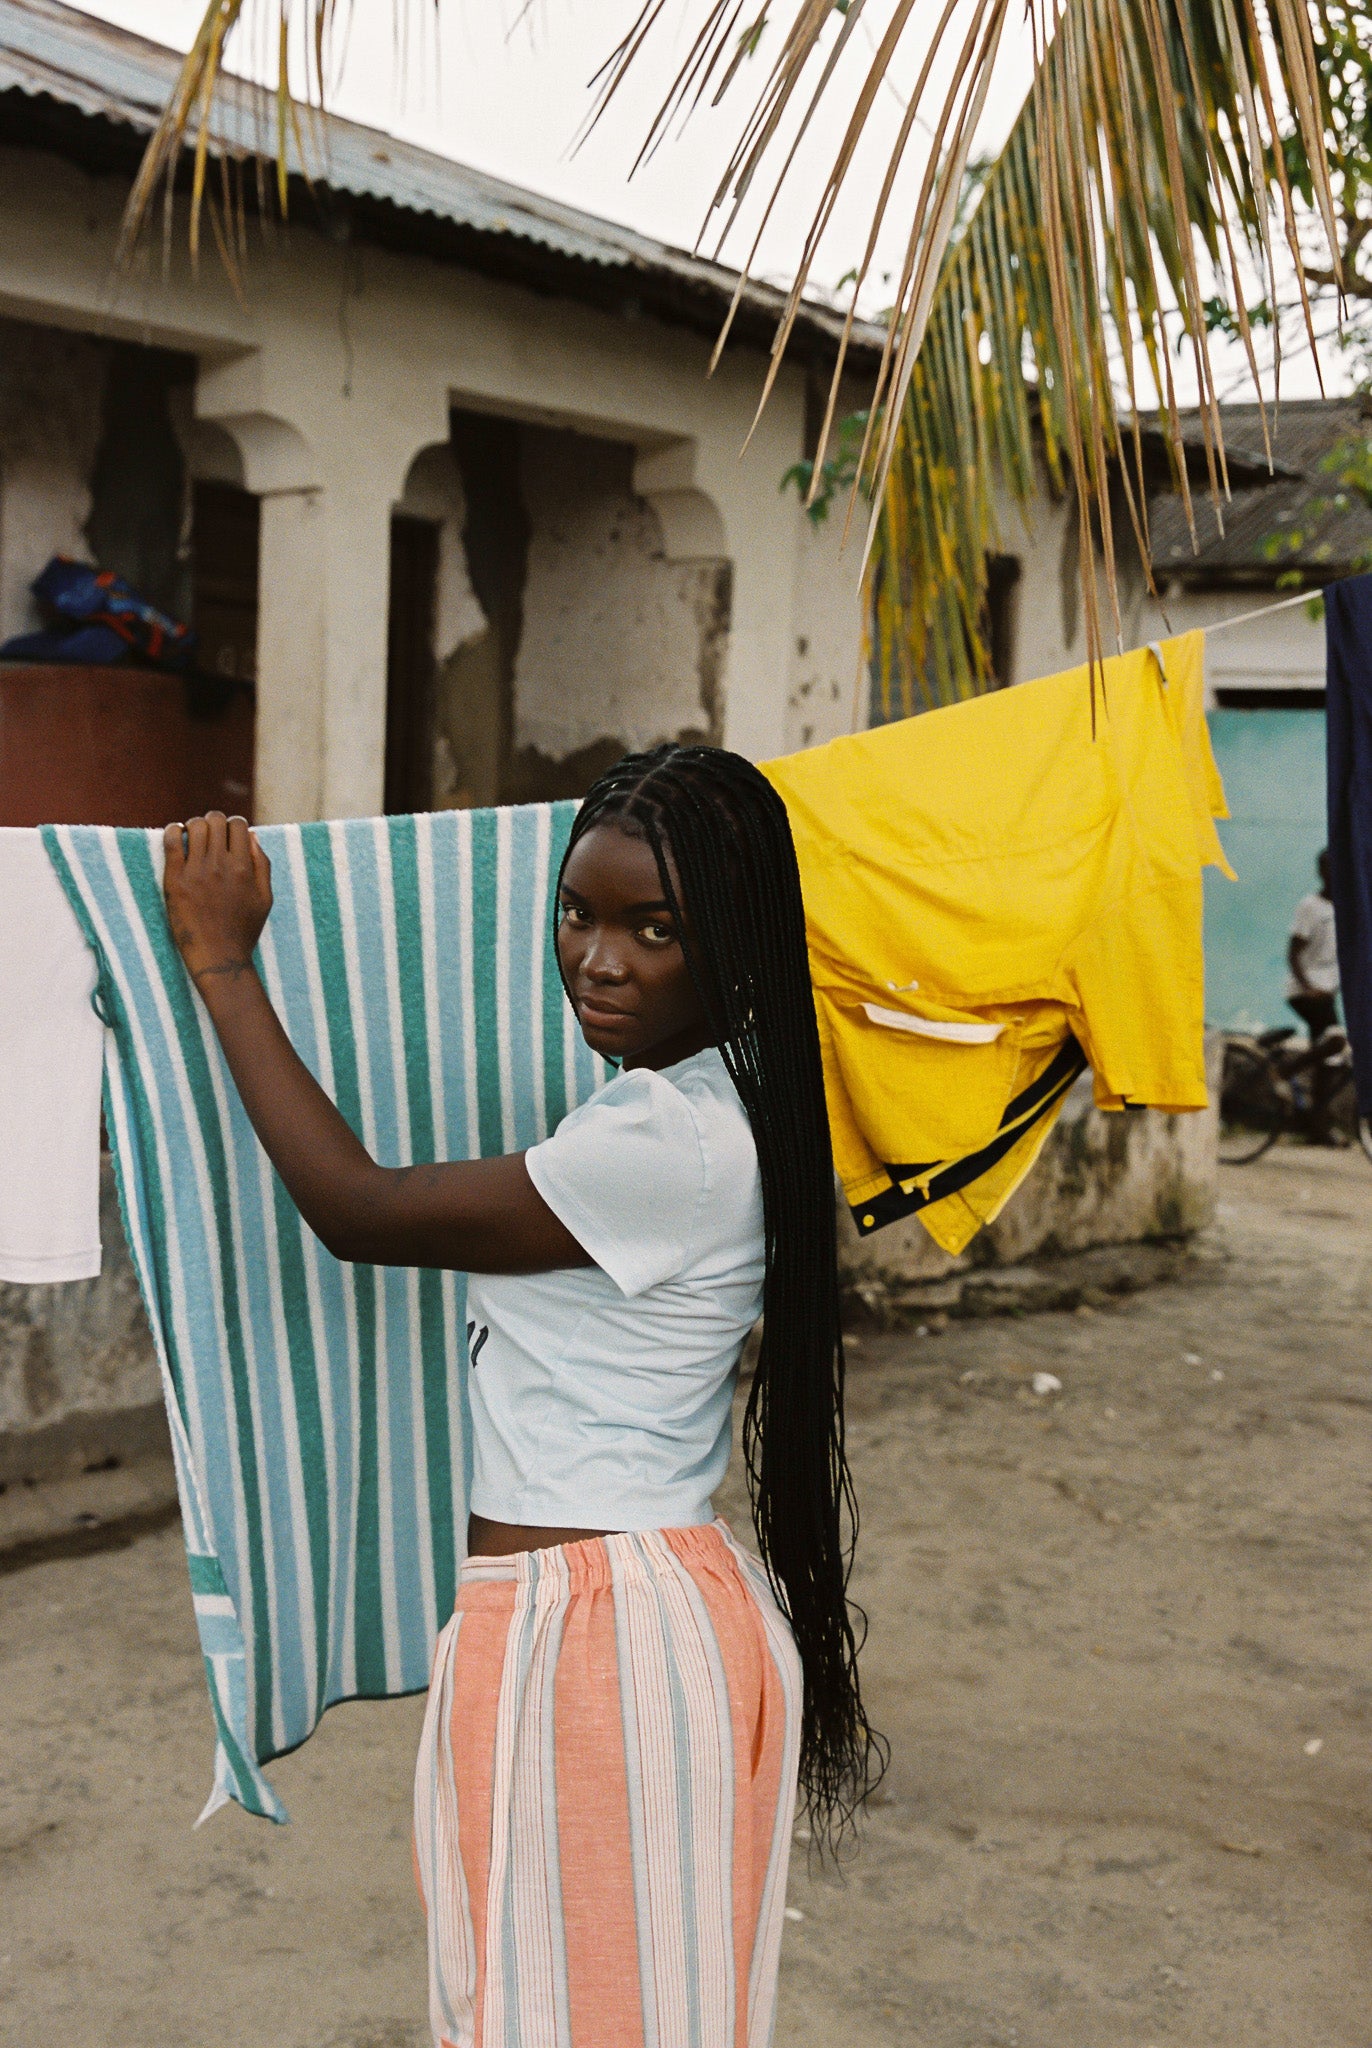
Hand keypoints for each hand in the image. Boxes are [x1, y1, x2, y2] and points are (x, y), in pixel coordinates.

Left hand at [163, 813, 272, 987]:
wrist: (218, 956)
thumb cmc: (243, 930)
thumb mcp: (265, 898)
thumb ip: (262, 864)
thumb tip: (252, 836)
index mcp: (243, 868)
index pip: (238, 825)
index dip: (234, 825)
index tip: (228, 834)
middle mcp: (220, 865)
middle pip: (216, 820)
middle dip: (214, 821)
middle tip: (210, 833)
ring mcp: (196, 871)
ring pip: (194, 826)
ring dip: (194, 825)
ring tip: (192, 835)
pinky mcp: (175, 879)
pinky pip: (170, 841)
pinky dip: (172, 830)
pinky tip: (175, 834)